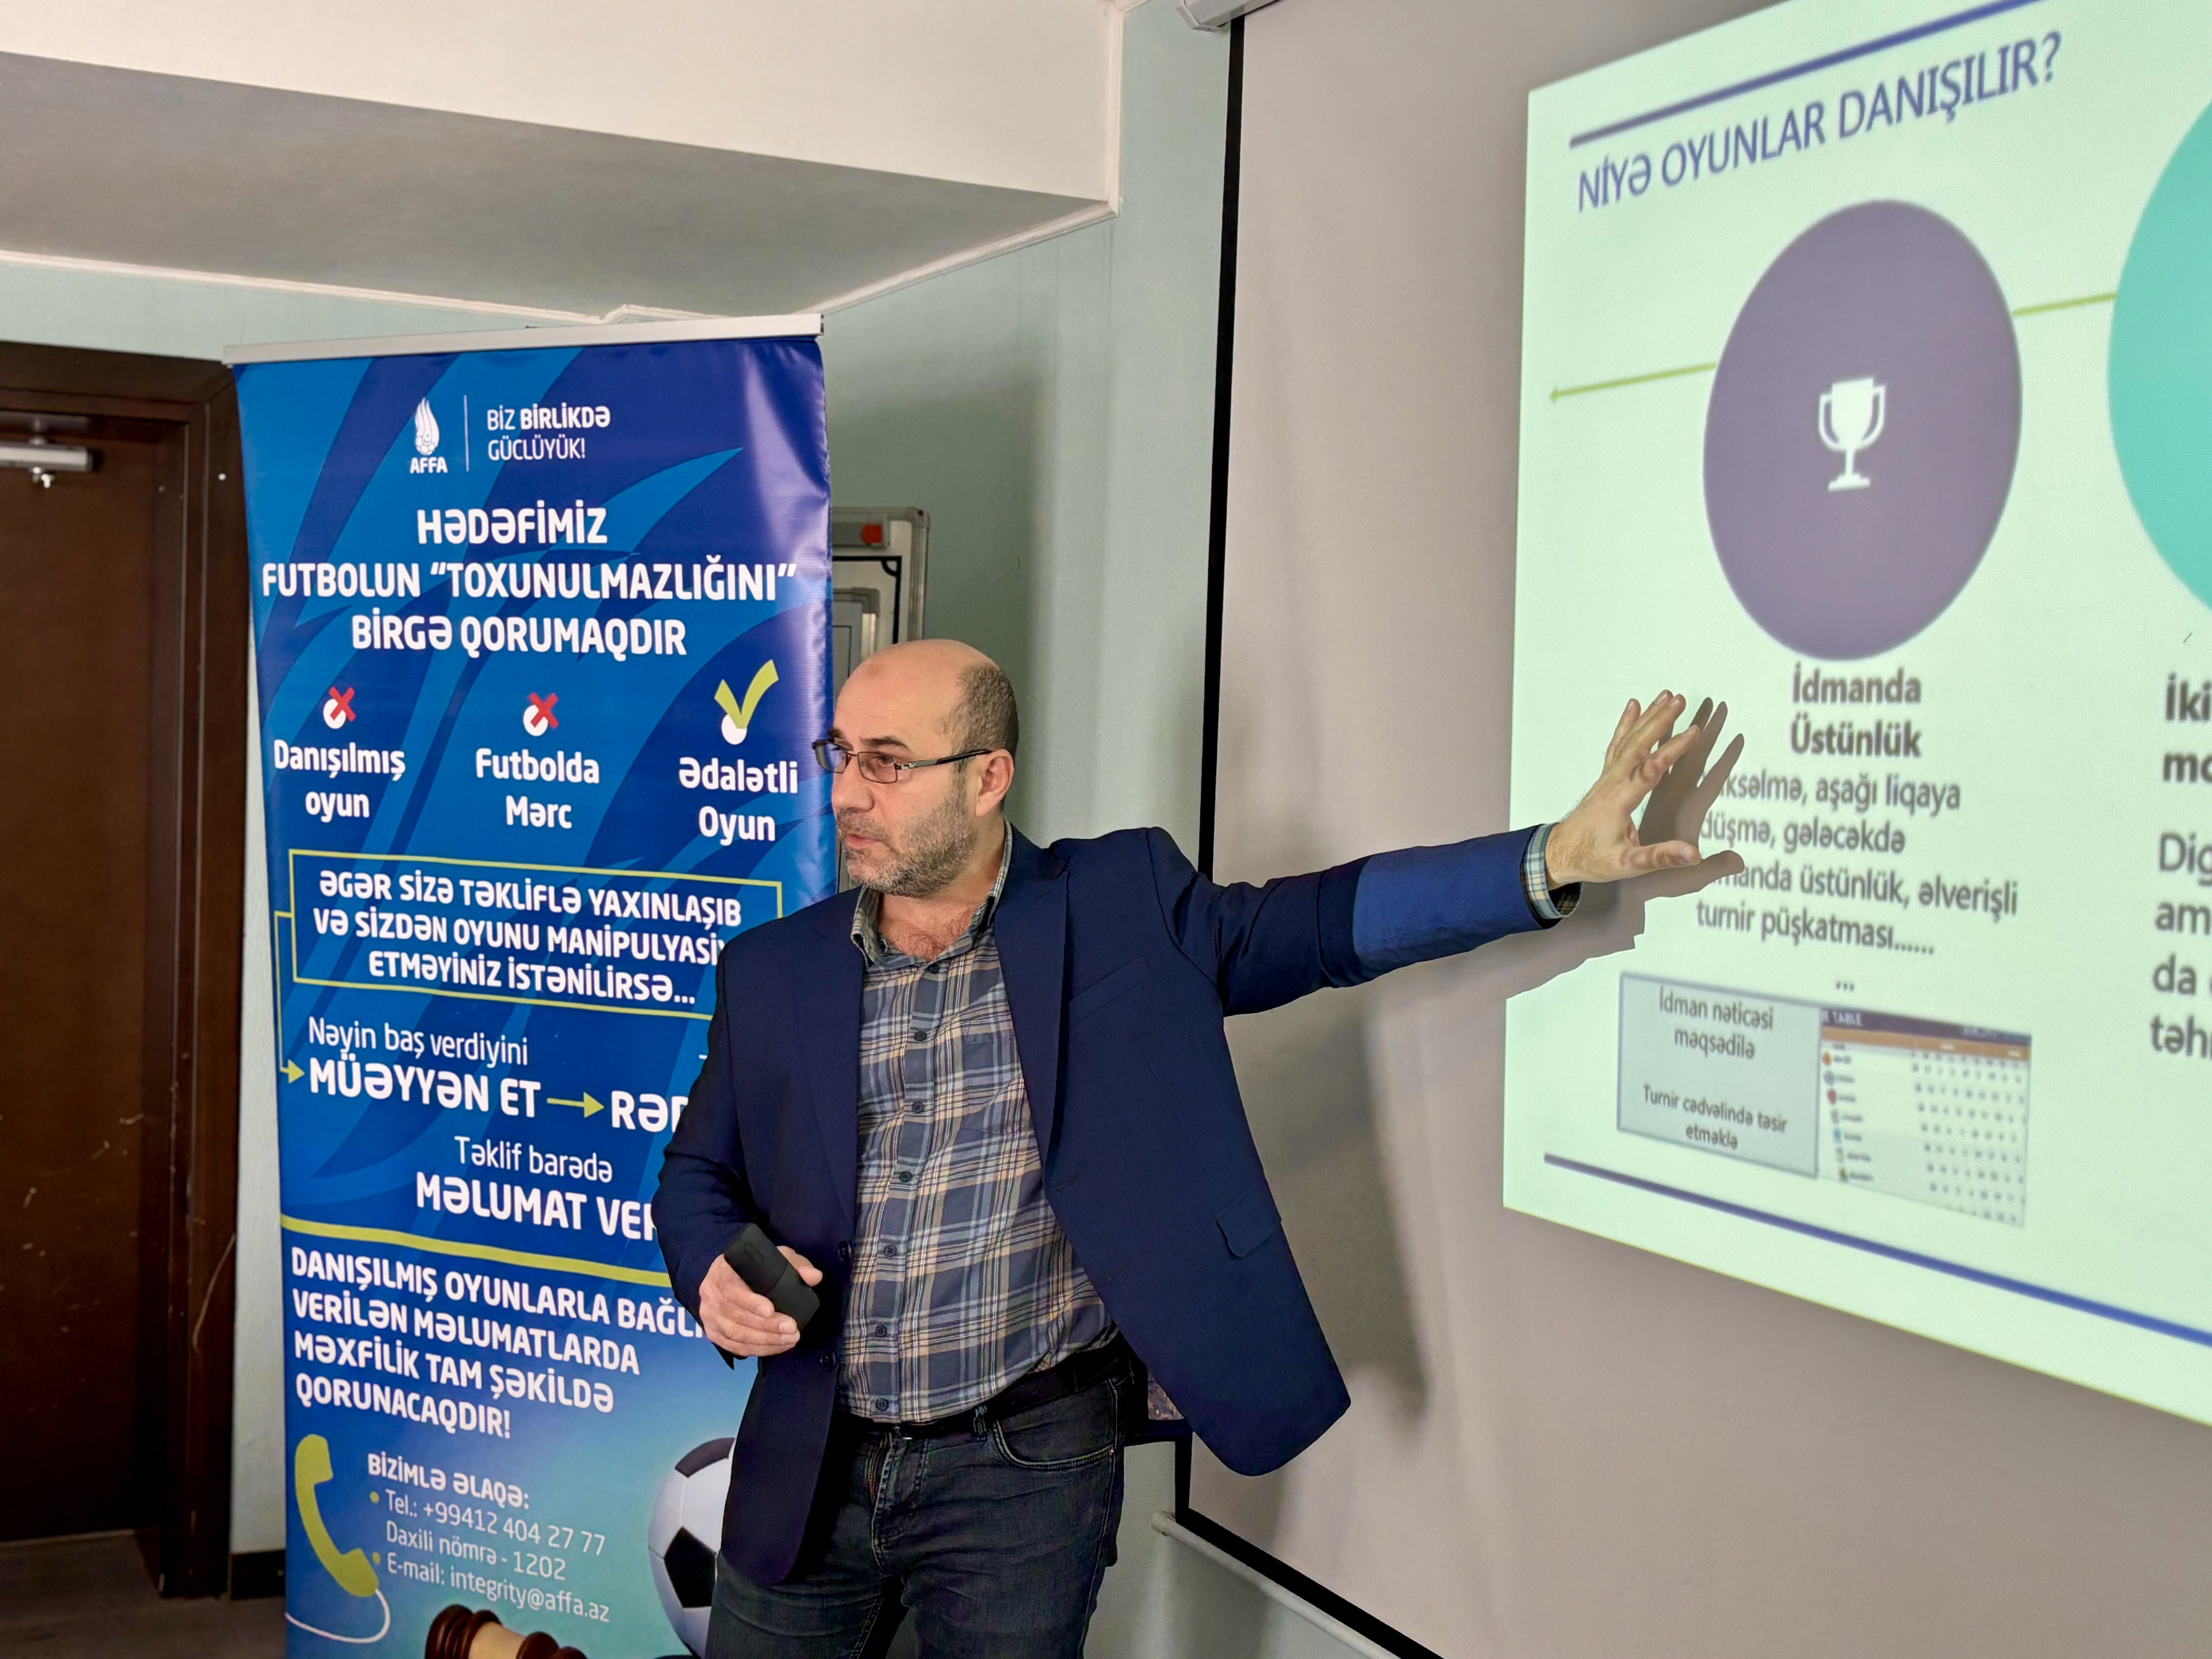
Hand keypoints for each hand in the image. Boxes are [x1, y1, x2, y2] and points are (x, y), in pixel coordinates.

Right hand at [698, 1246, 822, 1357]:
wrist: (734, 1277)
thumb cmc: (756, 1267)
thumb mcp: (775, 1257)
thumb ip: (795, 1264)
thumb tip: (813, 1276)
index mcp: (722, 1271)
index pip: (731, 1288)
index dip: (750, 1301)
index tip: (771, 1310)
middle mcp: (710, 1293)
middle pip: (735, 1315)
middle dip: (765, 1326)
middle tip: (791, 1329)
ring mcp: (709, 1315)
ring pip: (734, 1334)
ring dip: (764, 1341)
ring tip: (789, 1339)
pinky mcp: (714, 1332)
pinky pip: (734, 1346)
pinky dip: (757, 1349)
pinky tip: (776, 1347)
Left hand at [1545, 692, 1745, 887]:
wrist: (1559, 853)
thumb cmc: (1590, 858)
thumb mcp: (1625, 865)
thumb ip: (1658, 857)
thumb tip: (1691, 854)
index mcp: (1619, 801)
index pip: (1649, 770)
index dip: (1671, 750)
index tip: (1693, 731)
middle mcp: (1612, 782)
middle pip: (1637, 745)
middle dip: (1660, 721)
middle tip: (1680, 700)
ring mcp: (1607, 777)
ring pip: (1628, 740)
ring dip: (1648, 717)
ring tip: (1666, 696)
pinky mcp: (1606, 777)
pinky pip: (1617, 744)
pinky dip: (1626, 724)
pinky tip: (1634, 707)